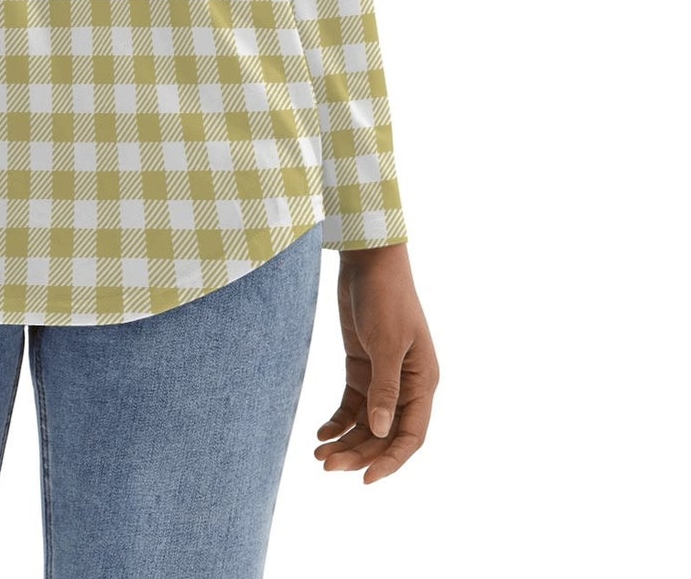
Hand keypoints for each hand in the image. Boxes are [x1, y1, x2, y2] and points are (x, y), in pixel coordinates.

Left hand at [314, 242, 437, 483]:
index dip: (391, 461)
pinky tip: (321, 433)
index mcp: (423, 382)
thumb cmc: (385, 298)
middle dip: (358, 453)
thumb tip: (382, 432)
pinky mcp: (362, 366)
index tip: (366, 480)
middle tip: (326, 466)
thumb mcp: (385, 344)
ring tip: (319, 456)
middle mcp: (407, 385)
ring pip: (367, 422)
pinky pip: (353, 404)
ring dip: (346, 441)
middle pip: (385, 433)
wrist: (368, 261)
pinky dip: (339, 420)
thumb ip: (385, 388)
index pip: (411, 435)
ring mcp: (383, 377)